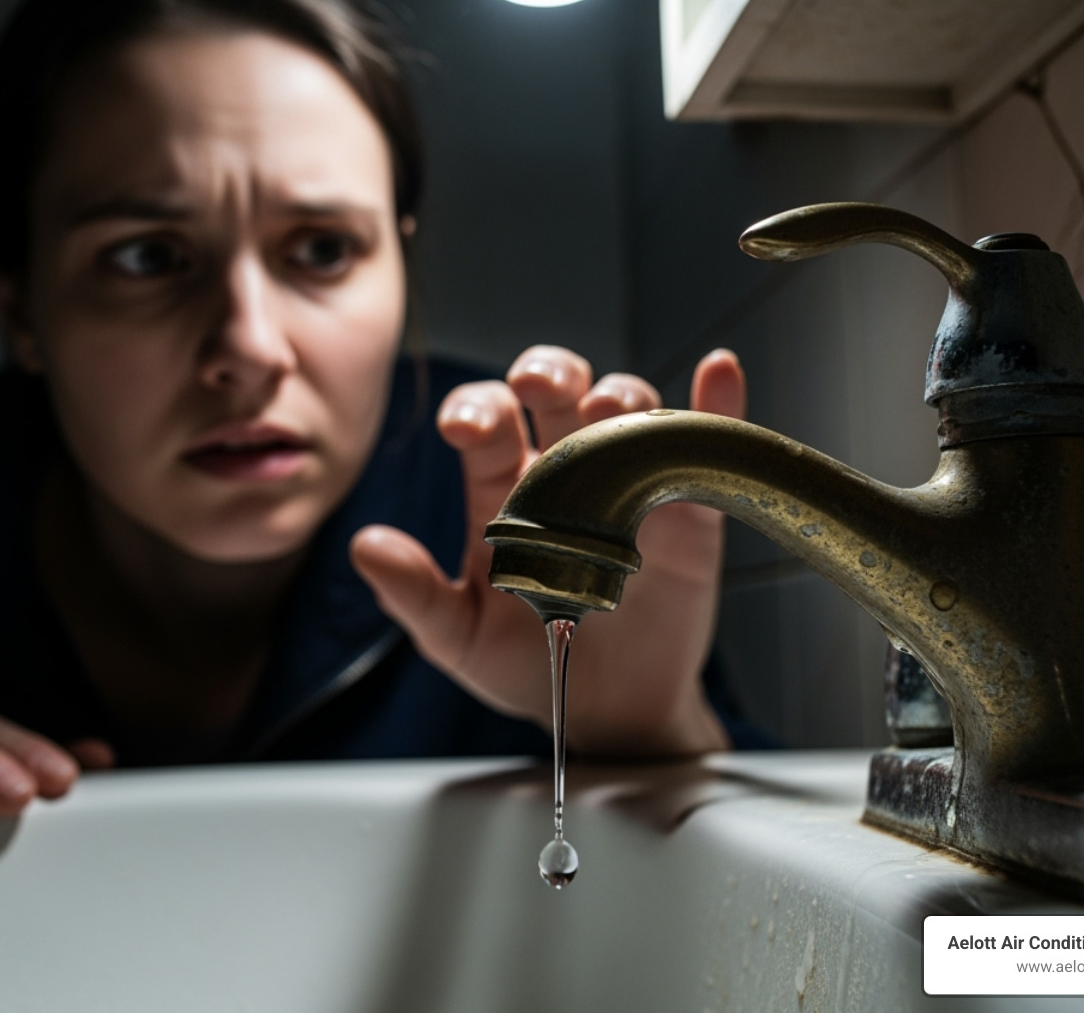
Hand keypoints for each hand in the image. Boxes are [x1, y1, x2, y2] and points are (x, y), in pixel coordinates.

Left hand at [351, 346, 746, 758]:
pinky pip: (704, 445)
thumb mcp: (458, 638)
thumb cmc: (526, 665)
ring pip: (629, 410)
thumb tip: (366, 547)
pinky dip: (716, 402)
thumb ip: (414, 594)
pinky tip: (716, 371)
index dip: (476, 411)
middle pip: (559, 393)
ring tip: (612, 409)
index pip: (489, 424)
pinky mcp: (690, 511)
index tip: (464, 426)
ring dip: (622, 394)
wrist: (607, 712)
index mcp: (505, 490)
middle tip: (539, 385)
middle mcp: (568, 472)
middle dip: (548, 372)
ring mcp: (633, 484)